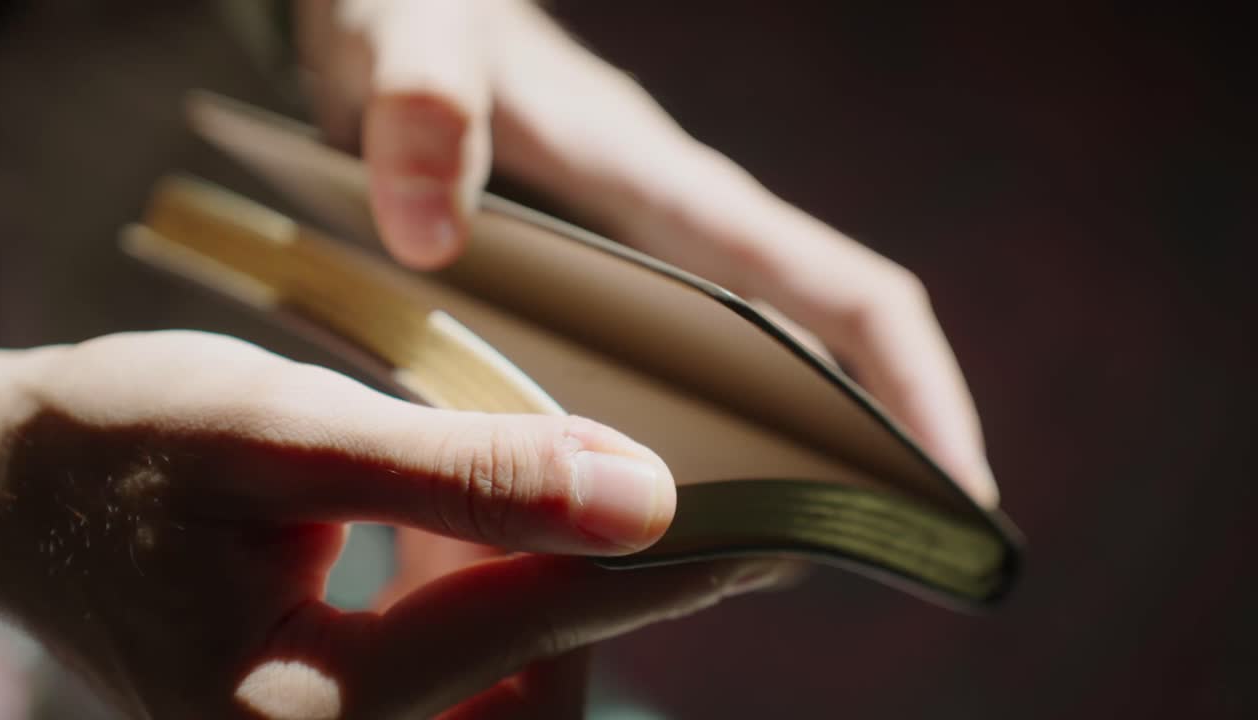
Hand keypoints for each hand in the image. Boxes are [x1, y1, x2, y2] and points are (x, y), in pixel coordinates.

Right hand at [0, 332, 791, 718]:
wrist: (21, 490)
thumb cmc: (125, 445)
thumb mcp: (282, 433)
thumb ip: (459, 472)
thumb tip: (638, 498)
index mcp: (295, 718)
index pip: (528, 631)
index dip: (650, 567)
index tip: (766, 529)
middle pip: (527, 695)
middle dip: (572, 590)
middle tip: (592, 484)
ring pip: (504, 701)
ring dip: (527, 602)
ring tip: (480, 502)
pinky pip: (460, 695)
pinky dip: (484, 619)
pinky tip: (442, 546)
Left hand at [298, 0, 997, 508]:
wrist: (397, 16)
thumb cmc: (417, 16)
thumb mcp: (409, 38)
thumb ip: (423, 108)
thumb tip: (433, 232)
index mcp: (664, 189)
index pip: (834, 290)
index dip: (914, 386)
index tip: (959, 487)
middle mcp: (675, 240)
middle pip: (818, 356)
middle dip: (870, 457)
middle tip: (881, 570)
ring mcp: (639, 272)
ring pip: (745, 384)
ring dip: (781, 471)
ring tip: (766, 575)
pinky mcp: (592, 297)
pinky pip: (665, 389)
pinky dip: (688, 456)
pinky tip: (640, 522)